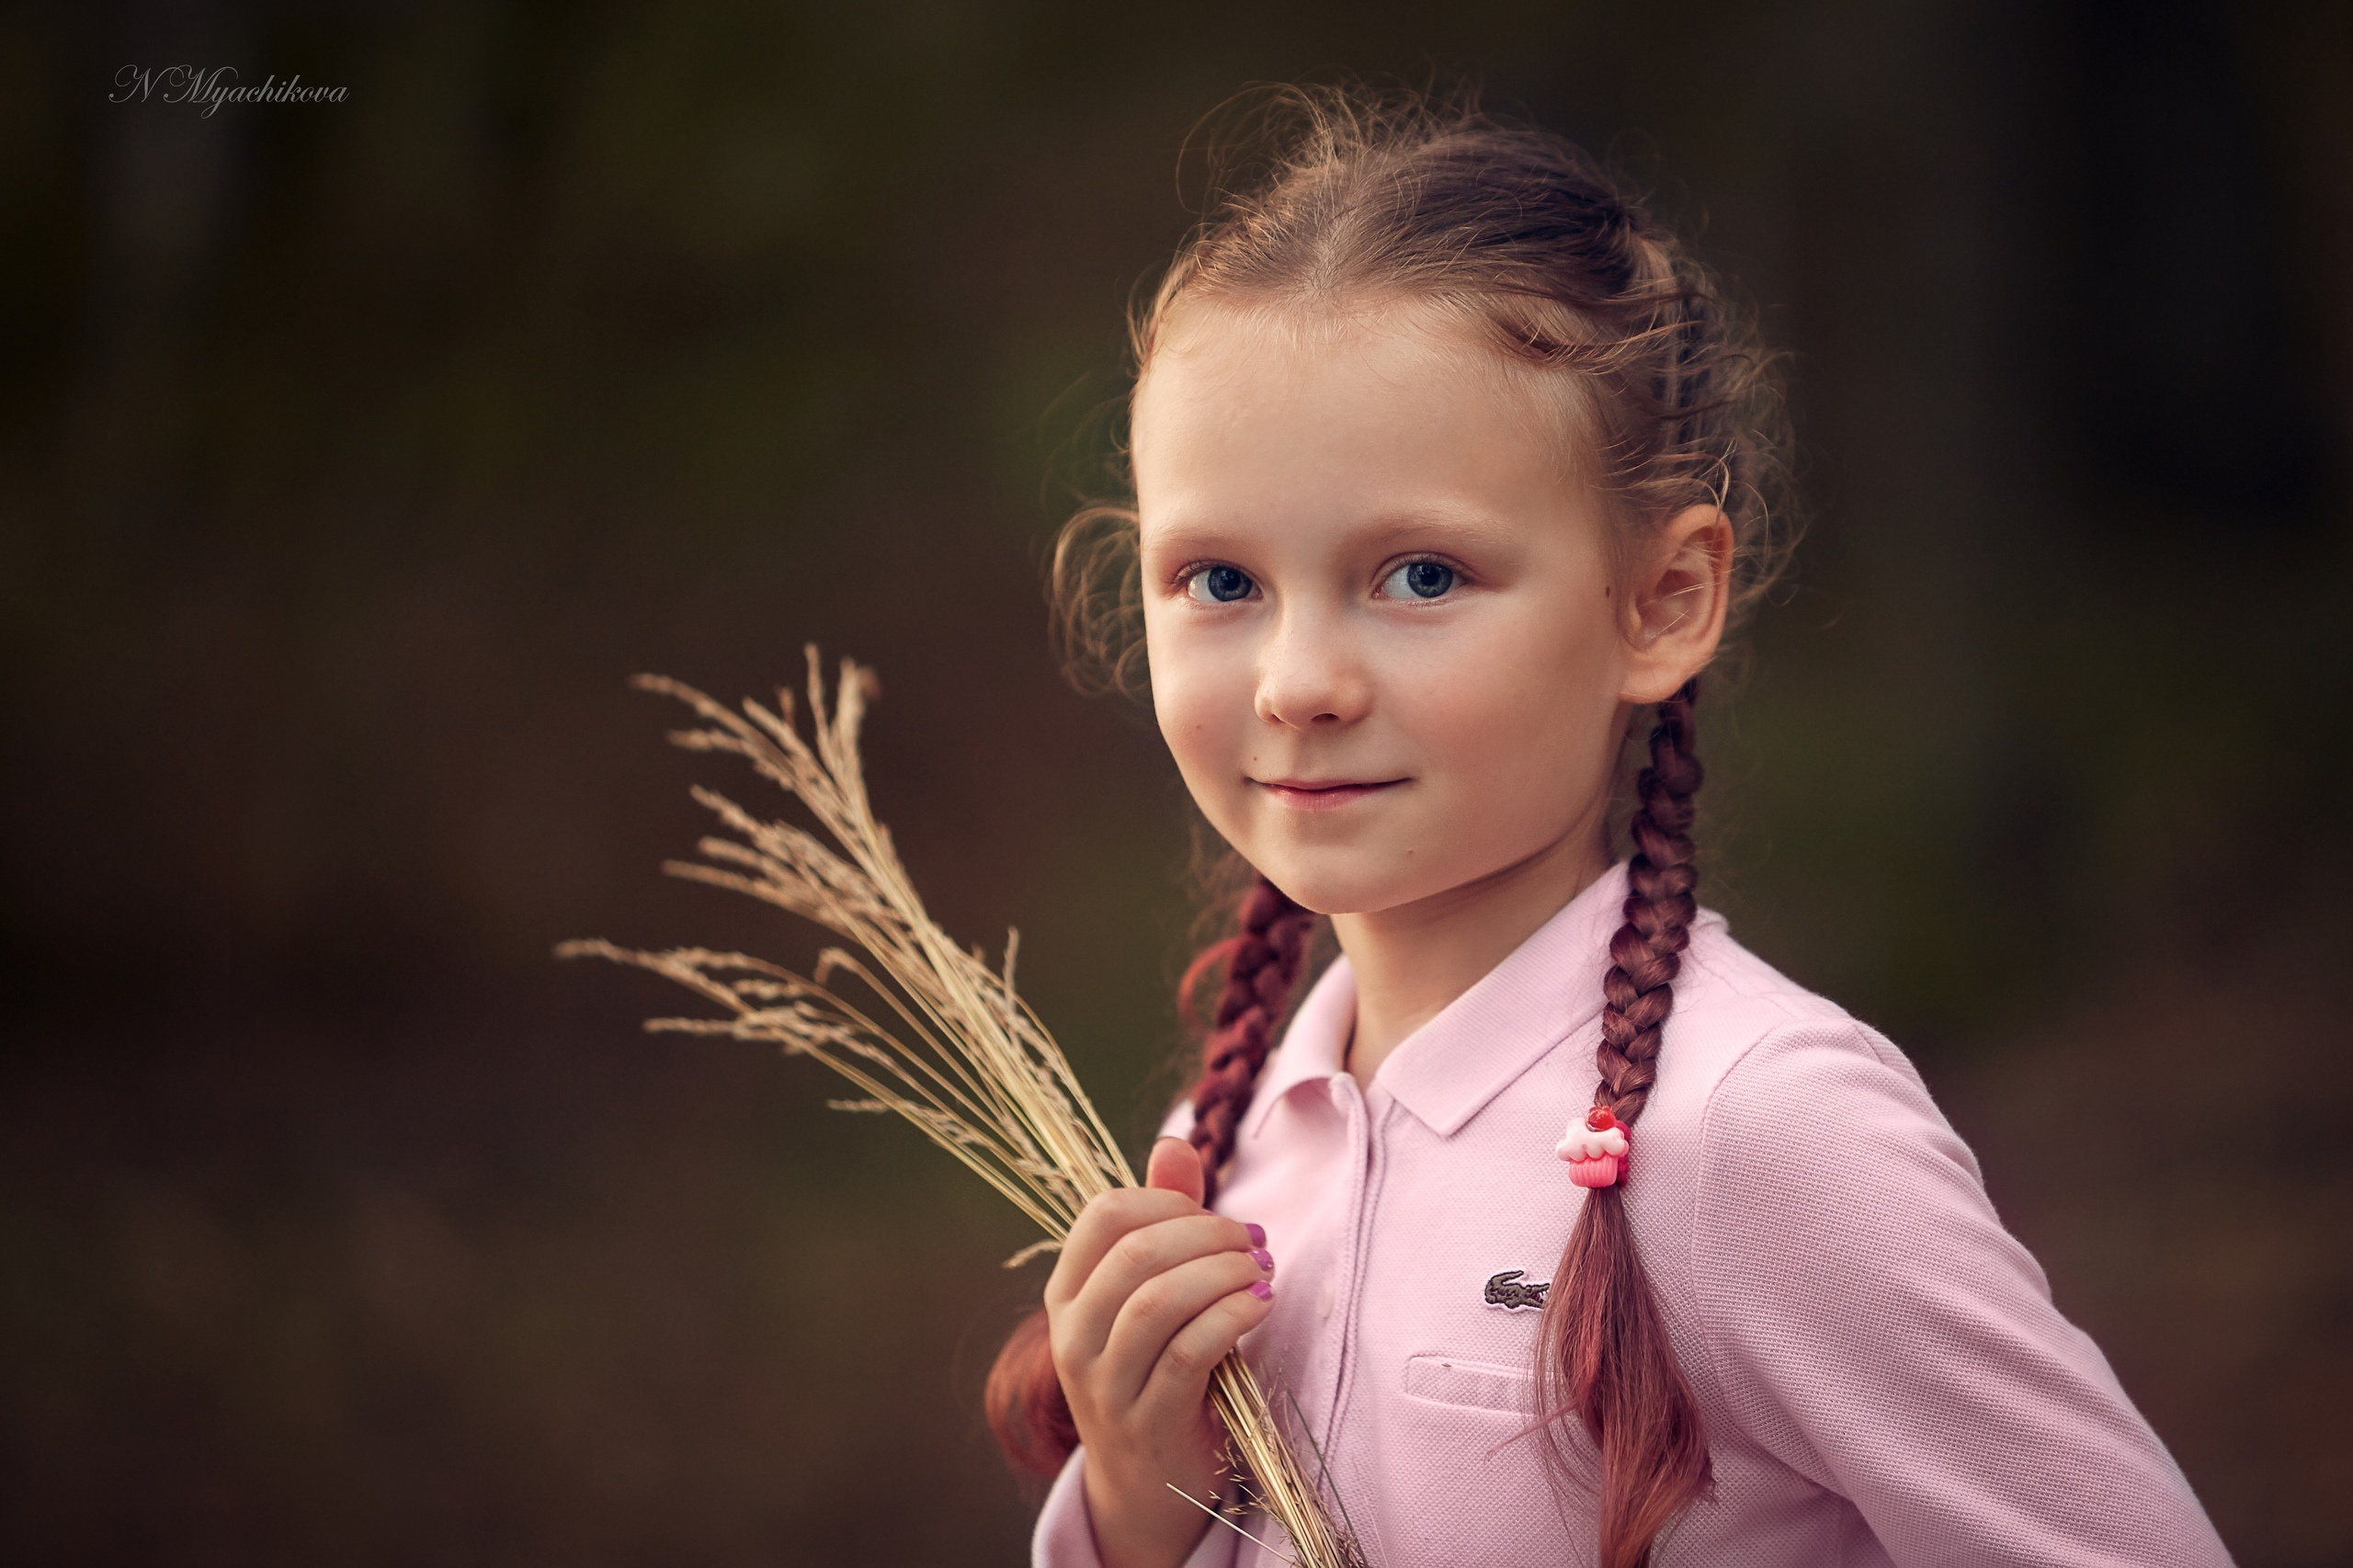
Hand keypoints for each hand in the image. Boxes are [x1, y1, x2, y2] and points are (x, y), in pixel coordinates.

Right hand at [1045, 1137, 1276, 1567]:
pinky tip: (1261, 1306)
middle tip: (1254, 1241)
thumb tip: (1174, 1141)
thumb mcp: (1151, 1294)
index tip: (1212, 1213)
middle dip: (1207, 1234)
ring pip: (1157, 1302)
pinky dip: (1231, 1317)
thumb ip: (1163, 1219)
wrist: (1148, 1484)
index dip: (1167, 1199)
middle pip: (1135, 1255)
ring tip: (1262, 1272)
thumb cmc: (1157, 1370)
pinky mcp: (1147, 1422)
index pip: (1103, 1215)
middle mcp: (1073, 1336)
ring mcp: (1104, 1384)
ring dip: (1222, 1274)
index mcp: (1068, 1293)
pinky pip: (1189, 1353)